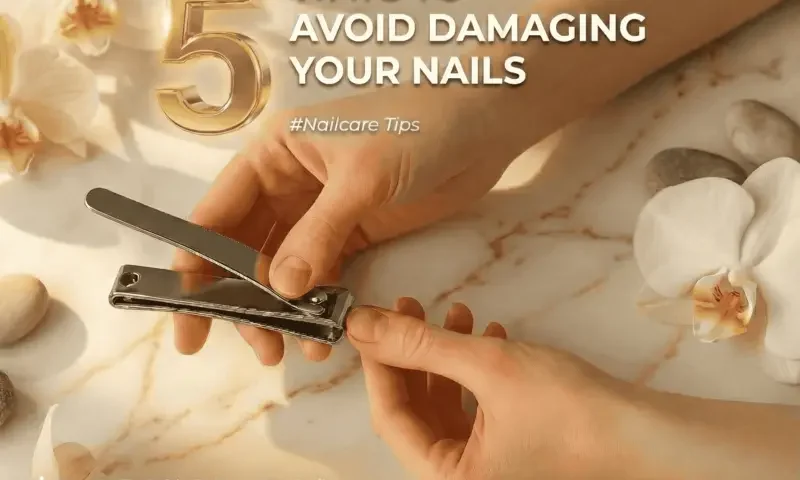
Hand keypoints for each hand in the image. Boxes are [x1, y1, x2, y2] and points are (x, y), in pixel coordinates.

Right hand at [172, 86, 515, 364]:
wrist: (482, 126)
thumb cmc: (416, 129)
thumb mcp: (361, 178)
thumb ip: (319, 234)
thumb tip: (282, 291)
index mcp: (273, 155)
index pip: (219, 213)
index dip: (197, 264)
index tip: (187, 313)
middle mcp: (288, 185)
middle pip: (246, 250)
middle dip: (243, 299)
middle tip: (256, 346)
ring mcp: (320, 212)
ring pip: (284, 269)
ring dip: (283, 310)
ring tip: (291, 348)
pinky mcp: (353, 233)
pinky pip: (323, 274)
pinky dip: (319, 304)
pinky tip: (323, 331)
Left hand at [347, 299, 638, 479]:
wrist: (649, 435)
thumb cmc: (573, 412)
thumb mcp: (487, 366)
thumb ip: (420, 344)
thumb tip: (362, 326)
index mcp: (450, 479)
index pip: (390, 417)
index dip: (379, 364)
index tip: (374, 321)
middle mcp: (465, 479)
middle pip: (417, 409)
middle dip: (415, 353)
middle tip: (411, 308)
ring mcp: (490, 466)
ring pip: (448, 403)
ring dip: (448, 356)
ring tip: (460, 314)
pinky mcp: (513, 448)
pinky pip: (477, 407)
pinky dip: (477, 370)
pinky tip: (490, 336)